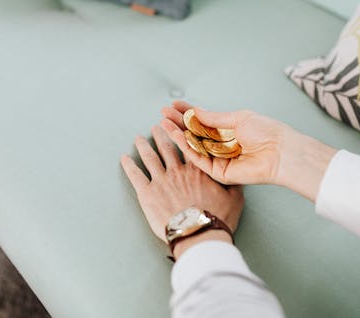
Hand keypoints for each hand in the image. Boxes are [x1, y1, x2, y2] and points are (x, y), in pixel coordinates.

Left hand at [121, 125, 243, 257]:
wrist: (198, 233)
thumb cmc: (216, 218)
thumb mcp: (234, 198)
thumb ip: (233, 183)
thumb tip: (235, 174)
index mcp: (197, 169)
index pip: (188, 146)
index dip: (182, 135)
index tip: (178, 126)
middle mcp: (178, 171)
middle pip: (167, 148)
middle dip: (161, 134)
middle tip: (157, 126)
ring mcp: (161, 180)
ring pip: (150, 157)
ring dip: (144, 146)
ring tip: (139, 138)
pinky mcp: (147, 193)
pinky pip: (135, 175)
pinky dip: (128, 166)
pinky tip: (124, 158)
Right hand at [161, 101, 337, 201]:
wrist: (281, 151)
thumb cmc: (266, 132)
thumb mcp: (237, 118)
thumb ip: (214, 118)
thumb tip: (196, 111)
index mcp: (228, 131)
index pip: (203, 121)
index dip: (188, 113)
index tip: (173, 105)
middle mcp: (222, 145)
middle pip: (195, 134)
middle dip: (179, 123)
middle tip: (163, 114)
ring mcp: (219, 159)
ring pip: (194, 147)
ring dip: (178, 135)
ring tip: (164, 123)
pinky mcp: (219, 173)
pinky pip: (199, 159)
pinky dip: (187, 148)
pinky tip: (177, 136)